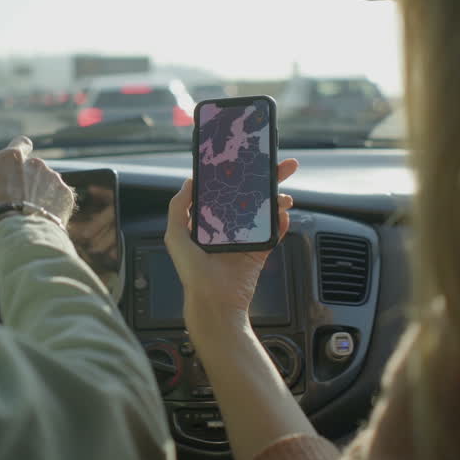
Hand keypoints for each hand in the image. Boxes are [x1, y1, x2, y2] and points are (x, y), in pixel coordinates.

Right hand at [0, 136, 74, 236]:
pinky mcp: (67, 197)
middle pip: (32, 168)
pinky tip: (42, 221)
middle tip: (14, 202)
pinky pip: (59, 200)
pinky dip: (53, 208)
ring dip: (40, 194)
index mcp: (10, 158)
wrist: (19, 238)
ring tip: (28, 216)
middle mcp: (35, 164)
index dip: (18, 152)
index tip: (15, 164)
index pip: (20, 143)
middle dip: (26, 181)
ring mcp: (54, 180)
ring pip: (47, 184)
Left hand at [163, 159, 298, 334]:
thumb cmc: (192, 271)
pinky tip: (284, 215)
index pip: (225, 191)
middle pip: (251, 196)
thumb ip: (178, 207)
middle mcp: (228, 227)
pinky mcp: (259, 251)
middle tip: (284, 166)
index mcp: (208, 221)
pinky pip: (274, 234)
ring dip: (277, 200)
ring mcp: (246, 238)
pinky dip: (281, 223)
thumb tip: (188, 181)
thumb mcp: (175, 235)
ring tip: (284, 196)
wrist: (214, 300)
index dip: (237, 175)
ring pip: (266, 212)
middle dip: (269, 180)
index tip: (248, 159)